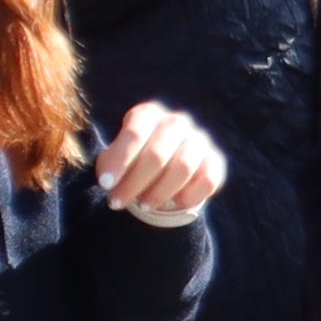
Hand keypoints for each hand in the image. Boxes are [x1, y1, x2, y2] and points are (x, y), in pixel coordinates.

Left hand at [93, 100, 225, 225]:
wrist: (160, 171)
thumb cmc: (130, 162)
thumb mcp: (114, 159)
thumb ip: (110, 166)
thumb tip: (110, 180)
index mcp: (148, 115)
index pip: (135, 133)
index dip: (119, 161)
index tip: (106, 184)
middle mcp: (175, 122)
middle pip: (157, 154)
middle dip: (134, 183)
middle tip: (118, 202)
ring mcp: (198, 140)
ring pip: (182, 169)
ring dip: (159, 193)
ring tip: (143, 205)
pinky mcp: (214, 161)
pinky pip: (207, 181)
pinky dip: (188, 197)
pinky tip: (172, 204)